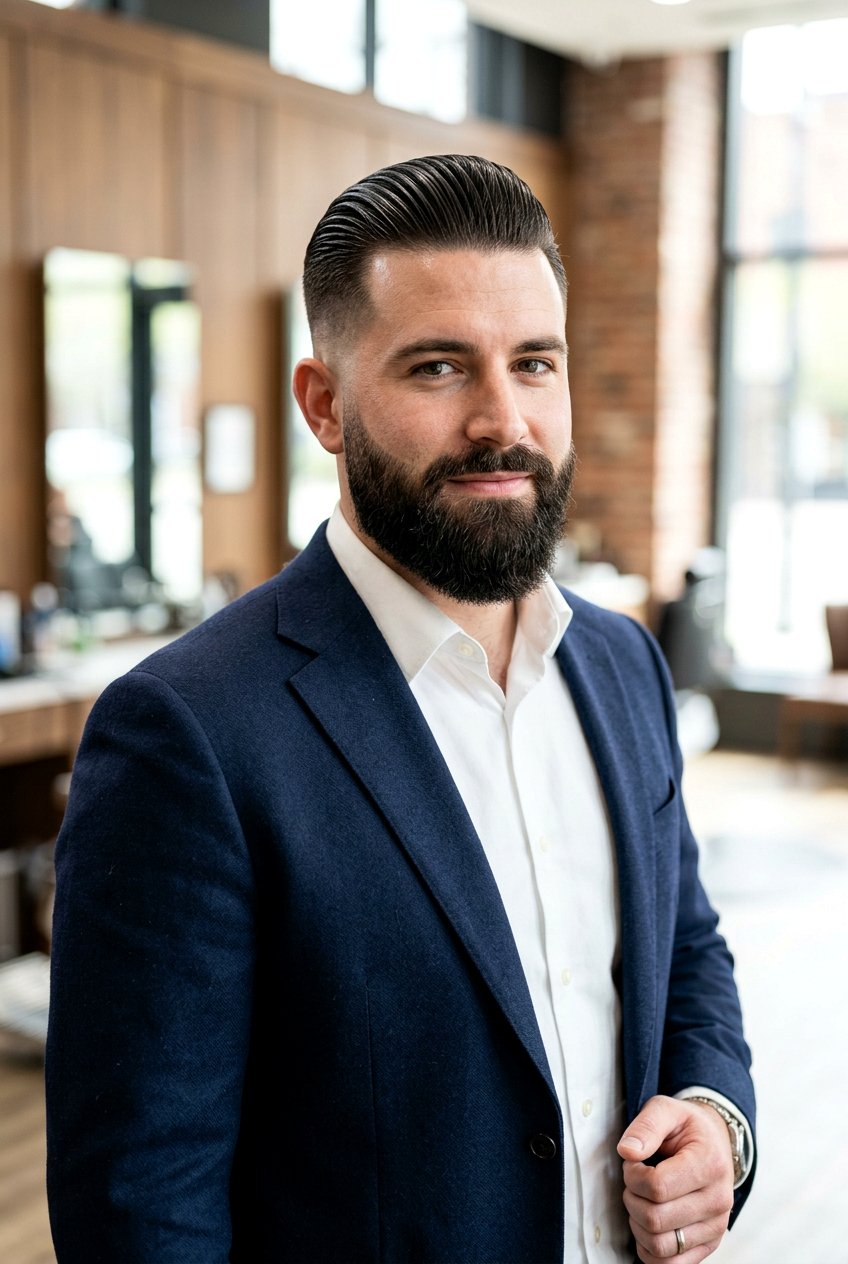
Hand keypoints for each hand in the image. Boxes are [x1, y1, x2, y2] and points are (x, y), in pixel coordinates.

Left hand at [617, 1095, 734, 1262]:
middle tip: (635, 1182)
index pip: (657, 1187)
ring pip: (660, 1246)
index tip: (633, 1163)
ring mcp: (716, 1227)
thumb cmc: (686, 1128)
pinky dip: (649, 1250)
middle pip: (655, 1219)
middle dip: (632, 1199)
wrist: (715, 1143)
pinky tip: (647, 1225)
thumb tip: (627, 1152)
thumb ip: (646, 1125)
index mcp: (709, 1164)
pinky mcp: (709, 1245)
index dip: (633, 1176)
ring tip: (642, 1201)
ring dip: (638, 1224)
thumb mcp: (666, 1109)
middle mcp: (718, 1200)